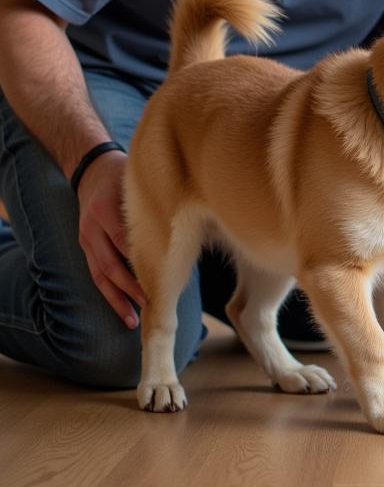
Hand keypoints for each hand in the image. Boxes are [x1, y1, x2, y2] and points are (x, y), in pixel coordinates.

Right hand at [76, 150, 146, 326]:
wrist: (91, 167)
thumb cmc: (126, 174)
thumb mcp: (141, 181)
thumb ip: (158, 200)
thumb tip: (195, 219)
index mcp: (107, 208)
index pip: (124, 241)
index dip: (140, 261)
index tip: (161, 277)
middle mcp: (93, 226)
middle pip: (111, 263)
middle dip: (130, 287)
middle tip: (150, 303)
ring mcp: (86, 237)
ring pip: (100, 275)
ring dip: (117, 298)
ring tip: (132, 319)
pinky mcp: (84, 244)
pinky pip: (95, 272)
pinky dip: (108, 292)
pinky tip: (122, 307)